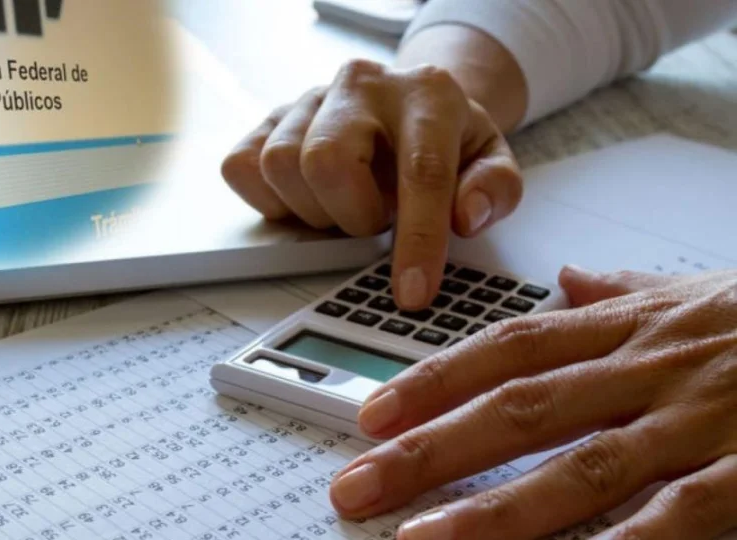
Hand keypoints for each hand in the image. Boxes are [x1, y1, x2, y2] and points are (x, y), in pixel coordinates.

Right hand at [220, 59, 522, 309]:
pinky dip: (270, 201)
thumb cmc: (443, 138)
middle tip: (372, 223)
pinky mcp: (268, 118)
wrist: (407, 100)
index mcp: (426, 93)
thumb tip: (464, 217)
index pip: (419, 170)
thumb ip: (494, 189)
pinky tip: (307, 200)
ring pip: (278, 165)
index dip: (415, 239)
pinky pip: (242, 167)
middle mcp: (361, 85)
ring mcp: (307, 98)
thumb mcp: (489, 159)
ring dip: (312, 210)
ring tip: (344, 208)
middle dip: (348, 215)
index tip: (411, 292)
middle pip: (325, 160)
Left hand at [329, 266, 736, 538]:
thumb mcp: (703, 289)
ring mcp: (706, 419)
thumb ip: (629, 292)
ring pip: (583, 468)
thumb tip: (569, 285)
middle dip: (431, 451)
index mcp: (635, 326)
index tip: (371, 416)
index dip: (434, 381)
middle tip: (356, 486)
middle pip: (521, 408)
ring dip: (495, 512)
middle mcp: (655, 367)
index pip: (510, 348)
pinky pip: (680, 515)